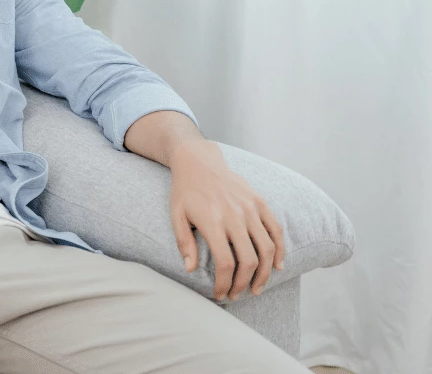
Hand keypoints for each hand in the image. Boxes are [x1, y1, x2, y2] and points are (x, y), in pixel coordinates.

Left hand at [168, 139, 285, 301]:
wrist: (199, 161)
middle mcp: (234, 216)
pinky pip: (276, 230)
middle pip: (248, 260)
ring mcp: (250, 208)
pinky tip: (277, 266)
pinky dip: (280, 250)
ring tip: (257, 288)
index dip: (224, 283)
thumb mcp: (176, 215)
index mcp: (212, 221)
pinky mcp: (260, 202)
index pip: (225, 262)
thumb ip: (184, 243)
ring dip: (264, 273)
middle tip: (236, 294)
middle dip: (243, 284)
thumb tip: (189, 270)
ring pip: (267, 249)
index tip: (220, 294)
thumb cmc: (184, 190)